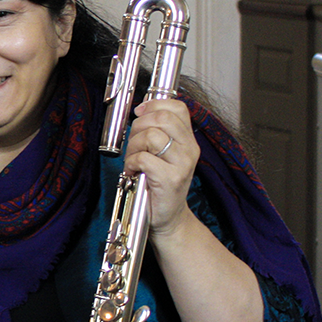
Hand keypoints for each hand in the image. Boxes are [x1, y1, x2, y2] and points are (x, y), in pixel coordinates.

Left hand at [122, 99, 197, 235]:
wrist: (168, 217)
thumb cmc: (160, 183)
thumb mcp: (163, 152)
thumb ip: (157, 130)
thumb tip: (141, 109)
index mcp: (189, 140)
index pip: (178, 107)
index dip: (154, 104)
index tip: (140, 112)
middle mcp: (190, 150)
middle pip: (162, 117)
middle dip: (139, 126)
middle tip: (135, 142)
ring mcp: (182, 164)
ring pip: (151, 136)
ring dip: (134, 146)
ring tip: (134, 159)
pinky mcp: (170, 179)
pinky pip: (143, 158)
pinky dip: (132, 163)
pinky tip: (134, 171)